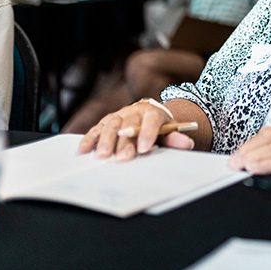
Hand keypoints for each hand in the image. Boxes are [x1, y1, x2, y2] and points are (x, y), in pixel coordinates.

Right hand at [77, 99, 193, 160]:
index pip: (151, 120)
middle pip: (128, 124)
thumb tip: (187, 144)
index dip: (148, 133)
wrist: (150, 118)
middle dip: (125, 142)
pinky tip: (84, 149)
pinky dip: (89, 138)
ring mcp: (119, 115)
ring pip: (110, 125)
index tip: (145, 148)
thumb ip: (176, 139)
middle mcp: (134, 111)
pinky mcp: (106, 121)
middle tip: (123, 158)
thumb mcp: (170, 132)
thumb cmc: (160, 128)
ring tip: (102, 156)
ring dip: (105, 140)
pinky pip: (96, 128)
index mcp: (153, 112)